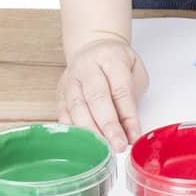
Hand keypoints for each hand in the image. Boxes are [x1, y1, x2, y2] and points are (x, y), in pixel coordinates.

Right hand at [57, 34, 149, 150]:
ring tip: (102, 148)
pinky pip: (62, 113)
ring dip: (90, 131)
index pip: (120, 90)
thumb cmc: (118, 62)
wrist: (93, 46)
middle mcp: (88, 67)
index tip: (133, 137)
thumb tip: (129, 131)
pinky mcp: (60, 91)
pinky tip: (82, 144)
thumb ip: (132, 98)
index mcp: (111, 58)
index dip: (128, 116)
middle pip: (97, 99)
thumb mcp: (135, 71)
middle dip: (108, 126)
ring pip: (77, 107)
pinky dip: (73, 130)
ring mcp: (71, 79)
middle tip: (118, 146)